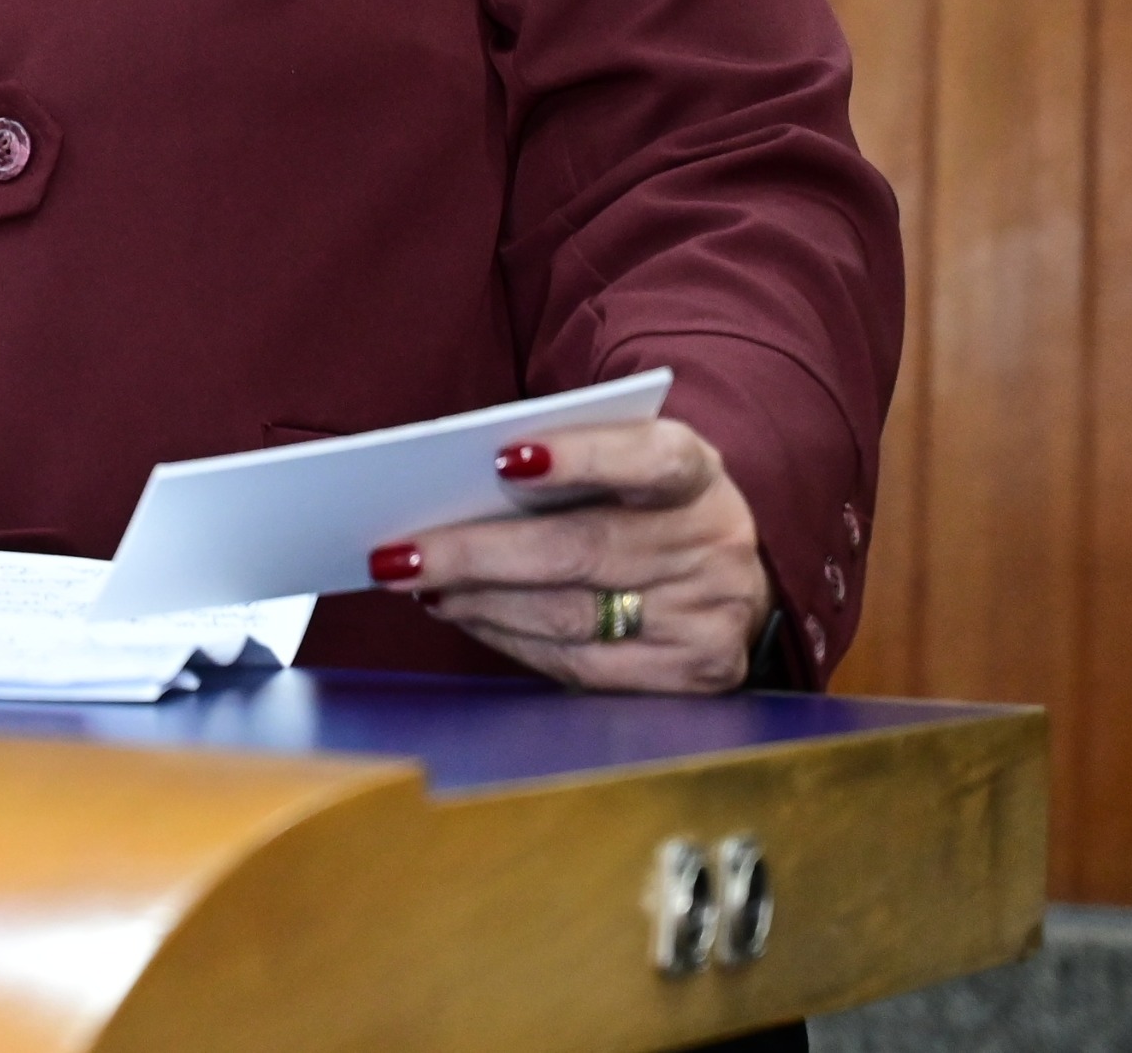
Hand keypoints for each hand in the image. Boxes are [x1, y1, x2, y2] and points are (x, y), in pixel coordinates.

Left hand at [372, 416, 771, 693]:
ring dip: (481, 602)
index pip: (648, 457)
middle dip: (478, 553)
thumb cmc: (644, 505)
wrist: (731, 574)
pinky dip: (512, 641)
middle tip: (400, 553)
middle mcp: (715, 542)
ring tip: (421, 584)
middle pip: (583, 549)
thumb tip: (450, 492)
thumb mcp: (626, 465)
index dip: (581, 457)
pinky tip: (468, 617)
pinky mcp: (696, 674)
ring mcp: (711, 616)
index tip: (502, 460)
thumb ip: (562, 465)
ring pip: (573, 616)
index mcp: (698, 472)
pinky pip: (582, 666)